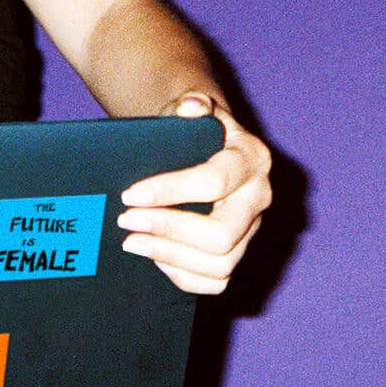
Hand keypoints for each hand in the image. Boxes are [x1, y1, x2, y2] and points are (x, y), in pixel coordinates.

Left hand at [116, 92, 272, 294]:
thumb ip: (192, 104)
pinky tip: (154, 258)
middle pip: (221, 234)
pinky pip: (217, 282)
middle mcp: (259, 198)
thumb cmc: (192, 130)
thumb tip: (191, 106)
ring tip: (131, 242)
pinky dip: (183, 276)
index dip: (169, 191)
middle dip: (168, 230)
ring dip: (169, 256)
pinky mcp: (238, 252)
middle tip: (126, 221)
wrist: (205, 146)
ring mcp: (251, 230)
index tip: (129, 195)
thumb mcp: (191, 109)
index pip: (214, 182)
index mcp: (251, 159)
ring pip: (220, 264)